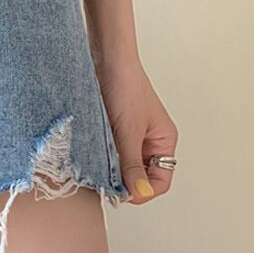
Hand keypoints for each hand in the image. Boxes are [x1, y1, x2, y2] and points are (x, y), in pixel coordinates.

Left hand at [95, 58, 178, 204]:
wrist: (105, 58)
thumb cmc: (124, 87)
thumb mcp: (128, 131)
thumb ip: (132, 164)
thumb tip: (140, 193)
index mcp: (164, 141)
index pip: (160, 181)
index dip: (141, 191)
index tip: (118, 192)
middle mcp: (149, 141)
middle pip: (140, 176)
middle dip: (124, 181)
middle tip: (102, 180)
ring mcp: (130, 135)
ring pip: (122, 164)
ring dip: (110, 168)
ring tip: (95, 164)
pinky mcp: (112, 129)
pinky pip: (109, 151)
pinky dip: (101, 156)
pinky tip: (89, 153)